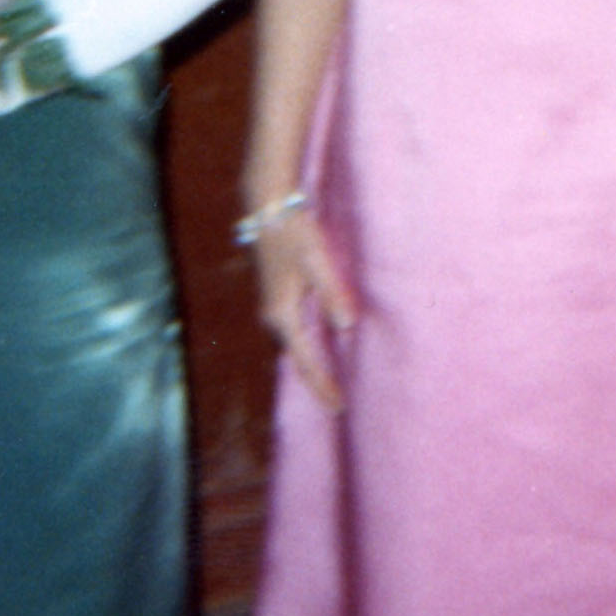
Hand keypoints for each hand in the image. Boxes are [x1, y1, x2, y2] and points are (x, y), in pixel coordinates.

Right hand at [253, 208, 354, 411]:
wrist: (268, 209)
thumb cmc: (294, 232)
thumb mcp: (317, 260)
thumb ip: (332, 293)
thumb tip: (346, 326)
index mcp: (282, 313)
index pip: (305, 360)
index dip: (323, 384)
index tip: (339, 407)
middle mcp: (273, 316)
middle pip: (296, 359)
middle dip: (315, 381)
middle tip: (337, 404)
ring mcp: (272, 307)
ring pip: (294, 346)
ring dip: (310, 365)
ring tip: (331, 384)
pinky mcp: (277, 296)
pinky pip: (293, 333)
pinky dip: (306, 347)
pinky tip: (320, 348)